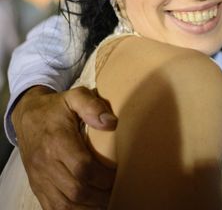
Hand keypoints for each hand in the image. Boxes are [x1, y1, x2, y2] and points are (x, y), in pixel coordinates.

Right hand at [11, 85, 117, 208]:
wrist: (27, 116)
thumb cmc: (57, 107)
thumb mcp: (74, 96)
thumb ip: (92, 105)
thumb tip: (111, 122)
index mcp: (57, 141)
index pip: (83, 167)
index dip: (104, 176)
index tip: (120, 175)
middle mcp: (46, 163)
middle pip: (76, 189)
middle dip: (100, 195)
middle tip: (118, 191)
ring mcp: (40, 177)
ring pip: (64, 203)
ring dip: (88, 206)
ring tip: (108, 202)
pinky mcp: (37, 186)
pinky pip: (52, 207)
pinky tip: (89, 207)